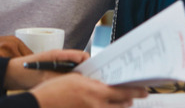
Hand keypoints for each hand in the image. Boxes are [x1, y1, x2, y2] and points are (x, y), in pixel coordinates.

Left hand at [4, 49, 89, 89]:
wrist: (11, 74)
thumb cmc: (25, 72)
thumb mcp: (45, 76)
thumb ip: (63, 77)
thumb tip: (79, 79)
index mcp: (59, 54)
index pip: (82, 56)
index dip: (90, 64)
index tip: (93, 75)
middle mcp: (59, 57)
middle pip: (80, 63)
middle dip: (86, 73)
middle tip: (88, 84)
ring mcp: (57, 63)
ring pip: (75, 69)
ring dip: (78, 77)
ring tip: (79, 87)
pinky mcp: (53, 70)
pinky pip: (67, 74)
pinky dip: (71, 80)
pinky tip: (69, 88)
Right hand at [31, 74, 147, 107]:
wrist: (39, 105)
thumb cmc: (54, 90)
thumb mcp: (75, 79)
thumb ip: (91, 82)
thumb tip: (103, 84)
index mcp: (95, 92)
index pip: (123, 93)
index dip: (136, 92)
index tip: (144, 91)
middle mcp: (97, 106)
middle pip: (122, 106)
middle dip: (128, 101)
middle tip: (134, 97)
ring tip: (122, 103)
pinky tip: (103, 107)